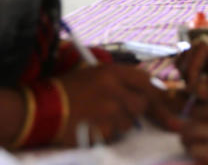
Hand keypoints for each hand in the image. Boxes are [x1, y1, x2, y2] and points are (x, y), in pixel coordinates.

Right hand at [55, 64, 179, 143]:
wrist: (42, 107)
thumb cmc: (68, 89)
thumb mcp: (94, 74)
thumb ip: (120, 81)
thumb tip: (148, 93)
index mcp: (112, 72)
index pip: (146, 80)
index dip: (158, 93)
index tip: (165, 104)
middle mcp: (113, 89)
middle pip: (142, 104)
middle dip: (136, 111)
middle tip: (119, 111)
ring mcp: (108, 110)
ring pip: (129, 122)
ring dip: (119, 123)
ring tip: (97, 117)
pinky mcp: (102, 130)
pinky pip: (115, 135)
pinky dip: (107, 134)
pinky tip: (91, 126)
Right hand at [176, 29, 207, 102]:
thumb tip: (193, 88)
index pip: (201, 47)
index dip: (193, 67)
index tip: (193, 87)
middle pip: (191, 51)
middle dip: (189, 72)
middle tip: (193, 93)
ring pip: (189, 60)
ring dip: (189, 76)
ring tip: (196, 94)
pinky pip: (195, 69)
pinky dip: (193, 81)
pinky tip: (198, 94)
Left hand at [181, 89, 207, 164]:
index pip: (200, 96)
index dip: (197, 109)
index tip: (198, 117)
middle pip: (191, 114)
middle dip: (191, 124)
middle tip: (194, 134)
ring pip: (188, 132)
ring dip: (189, 140)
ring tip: (196, 147)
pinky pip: (196, 151)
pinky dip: (196, 154)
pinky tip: (205, 157)